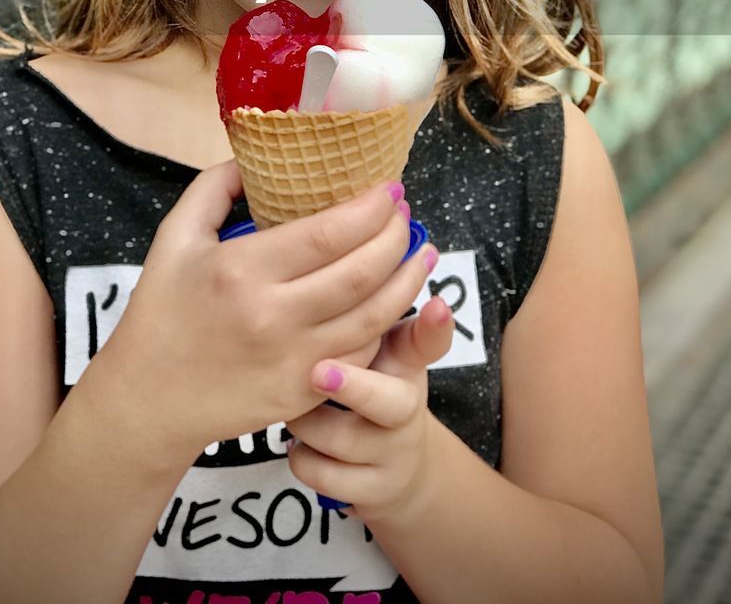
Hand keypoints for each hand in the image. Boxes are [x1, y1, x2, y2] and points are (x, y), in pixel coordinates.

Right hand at [91, 159, 432, 468]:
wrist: (148, 400)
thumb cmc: (160, 311)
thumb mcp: (175, 237)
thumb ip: (214, 188)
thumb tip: (256, 158)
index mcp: (242, 270)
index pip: (329, 233)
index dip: (370, 208)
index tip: (389, 187)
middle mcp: (274, 316)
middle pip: (361, 273)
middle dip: (396, 237)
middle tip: (406, 214)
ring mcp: (293, 360)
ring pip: (373, 317)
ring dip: (407, 281)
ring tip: (422, 252)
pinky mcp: (303, 393)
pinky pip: (360, 354)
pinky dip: (385, 324)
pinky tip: (393, 300)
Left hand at [284, 292, 454, 525]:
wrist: (399, 470)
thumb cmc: (375, 383)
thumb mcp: (383, 346)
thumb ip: (369, 303)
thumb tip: (346, 239)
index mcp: (407, 362)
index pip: (428, 340)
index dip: (435, 325)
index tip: (436, 305)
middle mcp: (406, 407)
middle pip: (388, 400)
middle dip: (352, 386)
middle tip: (319, 371)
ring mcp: (391, 453)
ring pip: (335, 438)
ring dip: (304, 422)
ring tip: (295, 405)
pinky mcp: (371, 491)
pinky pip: (319, 473)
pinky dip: (301, 458)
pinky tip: (299, 444)